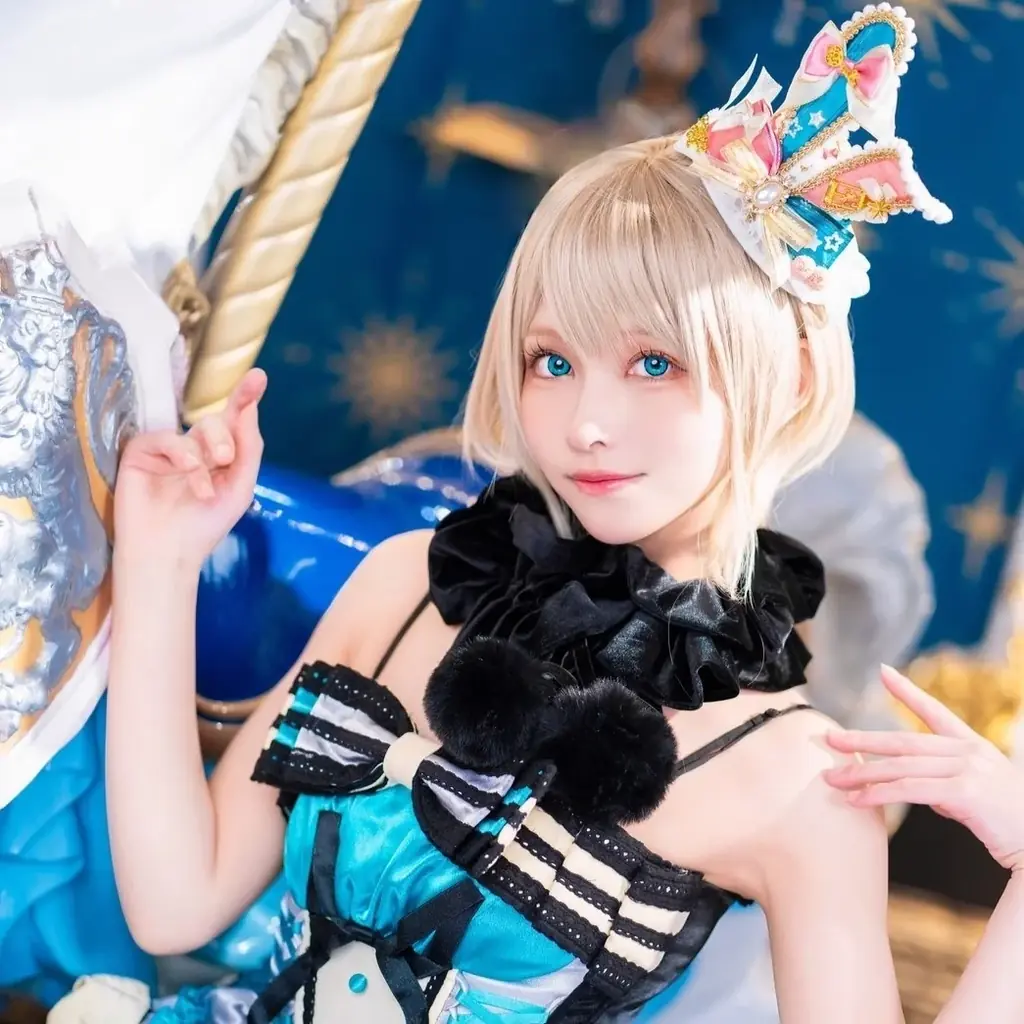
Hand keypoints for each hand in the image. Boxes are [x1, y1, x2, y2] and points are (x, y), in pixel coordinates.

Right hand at [115, 369, 266, 569]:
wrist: (168, 554)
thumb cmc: (205, 525)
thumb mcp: (239, 487)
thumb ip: (248, 447)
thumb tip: (249, 407)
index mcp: (220, 456)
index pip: (234, 421)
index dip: (245, 397)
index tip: (258, 378)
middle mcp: (194, 448)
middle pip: (215, 422)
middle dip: (224, 438)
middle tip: (226, 459)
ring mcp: (167, 450)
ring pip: (192, 430)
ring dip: (205, 456)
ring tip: (205, 488)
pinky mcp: (141, 453)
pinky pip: (164, 438)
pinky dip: (180, 454)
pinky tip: (188, 474)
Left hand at [823, 664, 1023, 872]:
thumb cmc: (1010, 824)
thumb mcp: (978, 794)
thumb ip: (946, 784)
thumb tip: (916, 788)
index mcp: (972, 745)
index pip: (934, 711)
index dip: (907, 691)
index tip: (883, 671)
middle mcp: (968, 751)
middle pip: (903, 742)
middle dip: (862, 740)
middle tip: (830, 739)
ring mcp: (967, 769)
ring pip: (900, 767)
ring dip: (862, 774)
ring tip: (833, 780)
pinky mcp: (965, 791)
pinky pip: (910, 791)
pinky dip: (879, 795)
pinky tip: (857, 801)